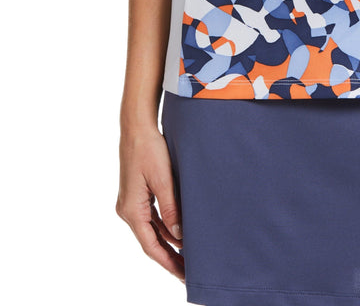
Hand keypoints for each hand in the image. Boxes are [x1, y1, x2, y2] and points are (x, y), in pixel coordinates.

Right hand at [116, 124, 184, 280]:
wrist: (137, 126)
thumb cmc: (149, 149)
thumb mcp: (163, 180)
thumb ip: (171, 209)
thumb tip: (179, 237)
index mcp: (131, 210)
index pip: (151, 246)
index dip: (168, 262)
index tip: (183, 275)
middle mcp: (127, 210)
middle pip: (150, 241)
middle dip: (169, 257)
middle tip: (189, 271)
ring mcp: (131, 202)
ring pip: (152, 230)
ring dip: (168, 243)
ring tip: (187, 255)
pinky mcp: (137, 194)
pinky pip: (151, 217)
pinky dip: (165, 227)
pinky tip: (179, 233)